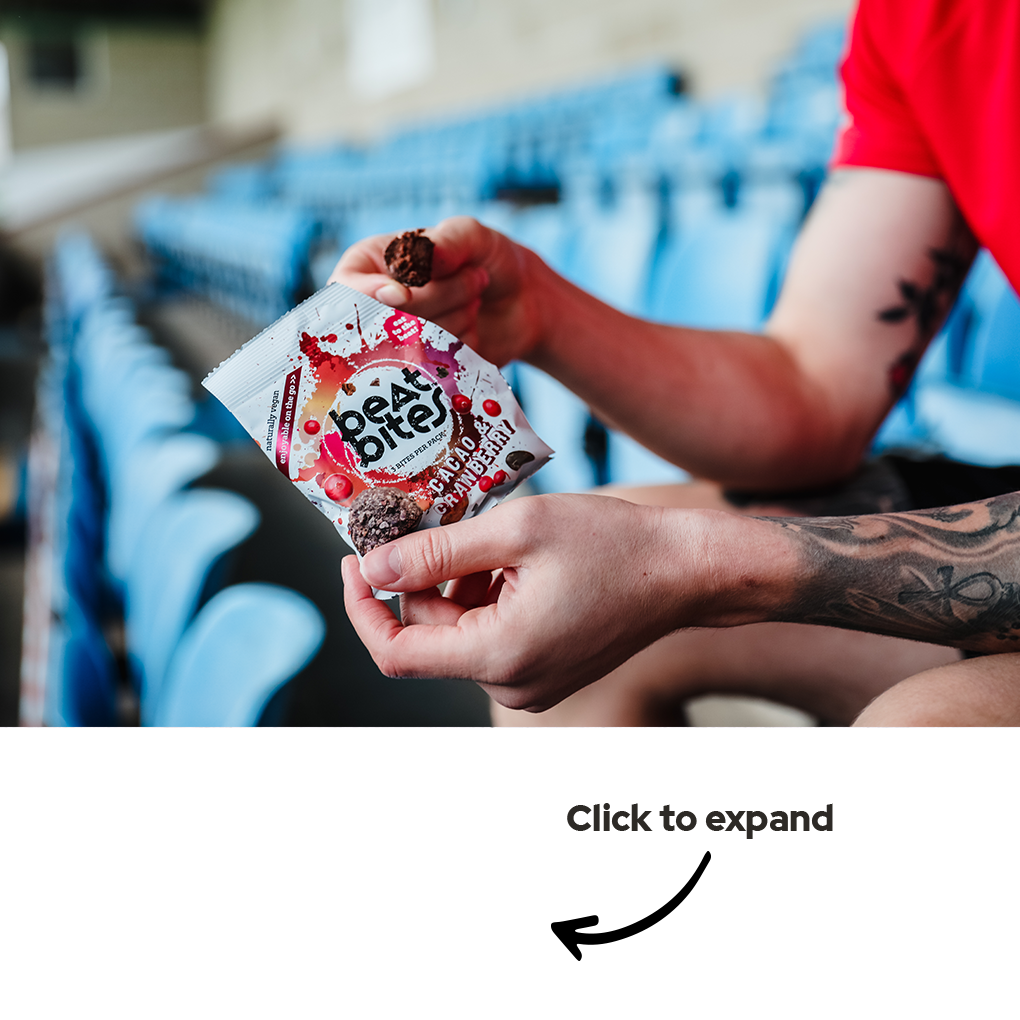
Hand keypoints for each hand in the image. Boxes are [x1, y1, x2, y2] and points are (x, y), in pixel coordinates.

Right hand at [329, 215, 546, 365]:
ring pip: (410, 344)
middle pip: (384, 319)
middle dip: (437, 300)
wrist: (524, 301)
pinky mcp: (424, 366)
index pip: (347, 290)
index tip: (402, 296)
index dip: (369, 298)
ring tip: (475, 301)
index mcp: (370, 265)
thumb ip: (443, 243)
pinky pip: (433, 365)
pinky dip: (461, 344)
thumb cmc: (490, 258)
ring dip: (456, 320)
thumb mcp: (471, 235)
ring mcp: (398, 340)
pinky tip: (474, 327)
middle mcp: (376, 305)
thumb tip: (417, 268)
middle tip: (476, 280)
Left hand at [341, 494, 713, 711]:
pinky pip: (488, 636)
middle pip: (428, 636)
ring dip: (454, 584)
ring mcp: (530, 682)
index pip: (395, 652)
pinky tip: (507, 561)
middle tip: (428, 520)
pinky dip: (482, 597)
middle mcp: (511, 684)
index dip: (362, 607)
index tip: (356, 559)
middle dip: (419, 580)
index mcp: (500, 656)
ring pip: (457, 633)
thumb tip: (372, 567)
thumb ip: (435, 552)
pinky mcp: (544, 669)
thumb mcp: (516, 530)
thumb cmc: (614, 544)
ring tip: (485, 537)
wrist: (686, 570)